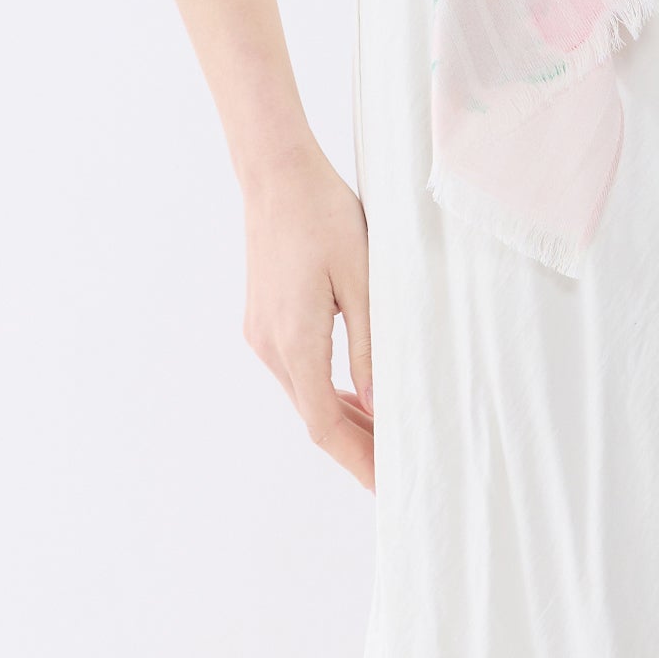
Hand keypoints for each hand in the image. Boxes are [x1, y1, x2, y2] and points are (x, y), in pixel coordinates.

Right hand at [241, 141, 375, 490]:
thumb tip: (376, 407)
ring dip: (341, 417)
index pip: (324, 424)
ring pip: (304, 395)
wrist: (276, 173)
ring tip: (383, 434)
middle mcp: (269, 345)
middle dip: (354, 445)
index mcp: (294, 340)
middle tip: (397, 464)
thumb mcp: (362, 278)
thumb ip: (369, 347)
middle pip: (313, 416)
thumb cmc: (323, 214)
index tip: (385, 484)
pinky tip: (354, 394)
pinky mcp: (262, 318)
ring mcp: (260, 333)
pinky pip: (297, 370)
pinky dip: (326, 389)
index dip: (356, 459)